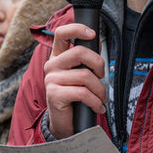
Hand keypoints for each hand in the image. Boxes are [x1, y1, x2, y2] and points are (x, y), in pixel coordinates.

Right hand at [43, 23, 106, 138]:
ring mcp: (51, 79)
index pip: (61, 33)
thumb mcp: (81, 74)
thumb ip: (86, 59)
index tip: (92, 33)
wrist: (65, 123)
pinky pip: (83, 93)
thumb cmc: (76, 96)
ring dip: (100, 89)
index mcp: (57, 56)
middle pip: (79, 52)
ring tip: (102, 98)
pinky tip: (98, 107)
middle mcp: (51, 65)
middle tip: (101, 76)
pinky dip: (96, 101)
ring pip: (85, 76)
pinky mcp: (54, 94)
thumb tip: (97, 42)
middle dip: (98, 64)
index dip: (77, 29)